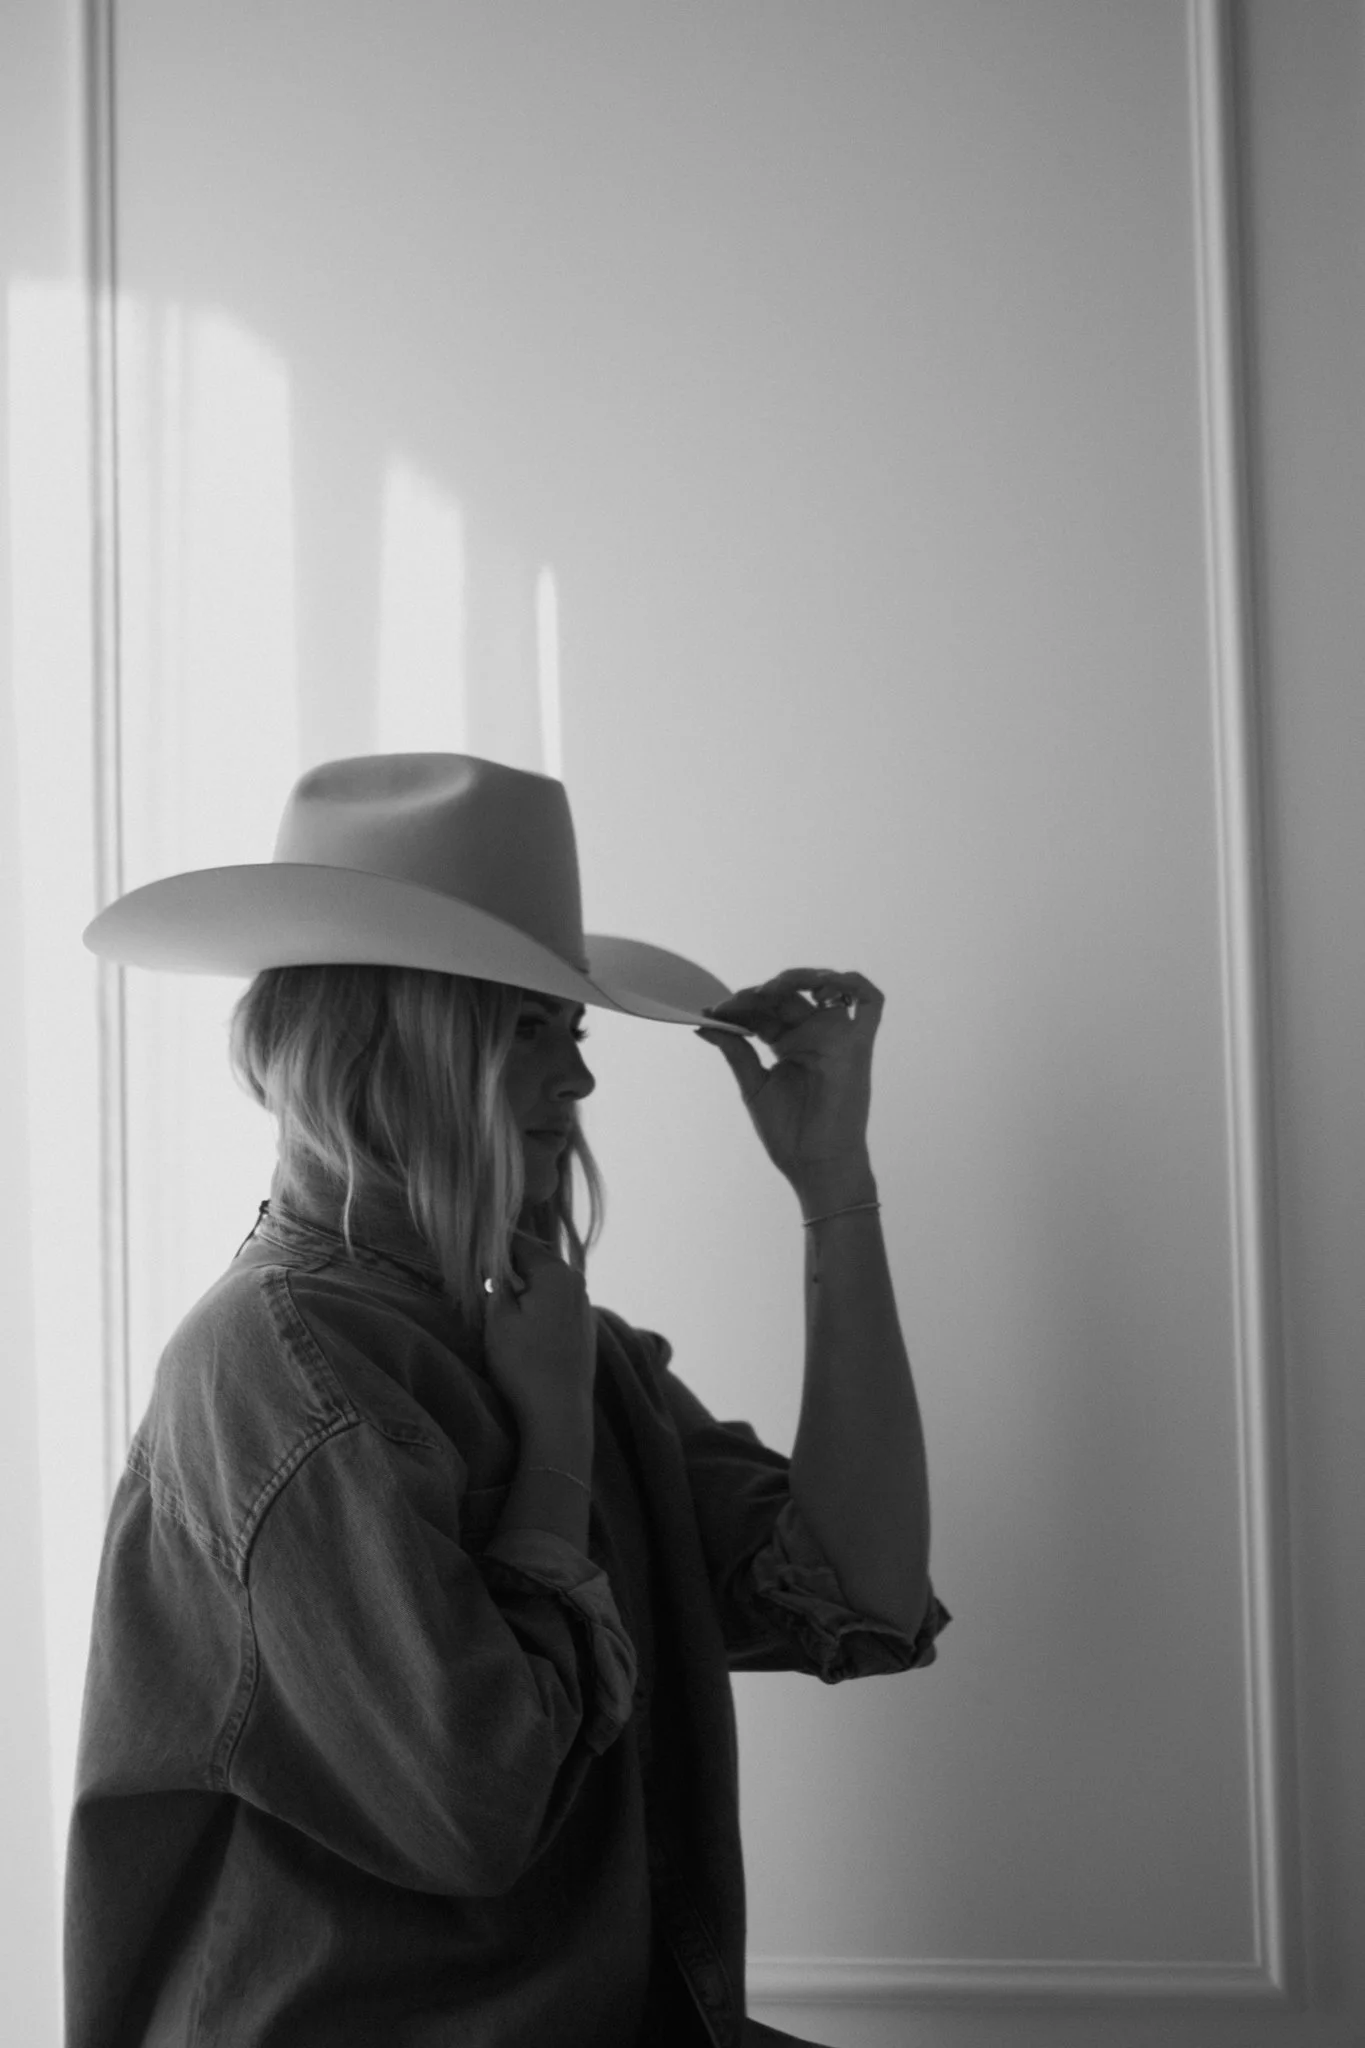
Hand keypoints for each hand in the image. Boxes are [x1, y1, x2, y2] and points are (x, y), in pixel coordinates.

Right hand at [482, 1235, 596, 1422]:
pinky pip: (556, 1307)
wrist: (558, 1413)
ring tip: (499, 1307)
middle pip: (536, 1264)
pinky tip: (522, 1328)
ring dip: (524, 1291)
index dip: (492, 1247)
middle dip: (509, 1270)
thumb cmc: (523, 1363)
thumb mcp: (498, 1318)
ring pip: (546, 1287)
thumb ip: (497, 1283)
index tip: (471, 1254)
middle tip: (481, 1282)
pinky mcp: (585, 1331)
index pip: (519, 1244)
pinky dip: (538, 1309)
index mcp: (556, 1273)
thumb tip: (497, 1266)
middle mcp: (576, 1284)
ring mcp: (584, 1308)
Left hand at [694, 967, 883, 1188]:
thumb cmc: (789, 1134)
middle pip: (789, 995)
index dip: (739, 1005)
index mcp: (789, 1044)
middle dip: (758, 993)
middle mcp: (815, 1035)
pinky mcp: (860, 1044)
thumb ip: (735, 1050)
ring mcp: (839, 1037)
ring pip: (825, 986)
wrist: (815, 1164)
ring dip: (796, 979)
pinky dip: (850, 983)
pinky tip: (819, 986)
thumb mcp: (754, 1085)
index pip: (765, 1010)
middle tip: (731, 1004)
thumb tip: (705, 1024)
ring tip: (767, 991)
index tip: (711, 1011)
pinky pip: (870, 1001)